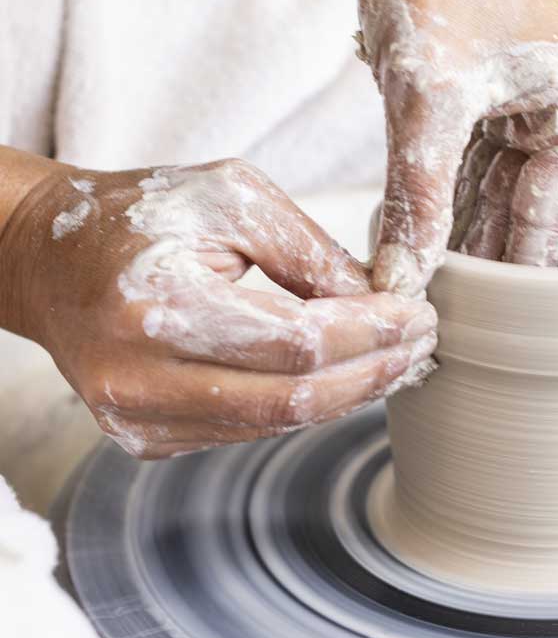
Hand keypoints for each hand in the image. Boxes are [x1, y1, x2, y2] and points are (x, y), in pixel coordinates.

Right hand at [0, 159, 436, 458]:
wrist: (56, 261)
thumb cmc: (141, 215)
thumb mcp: (231, 199)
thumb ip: (307, 251)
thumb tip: (377, 300)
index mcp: (156, 307)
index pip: (295, 343)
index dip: (369, 334)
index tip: (419, 314)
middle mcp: (139, 380)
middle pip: (292, 401)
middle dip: (372, 372)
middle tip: (421, 343)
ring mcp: (139, 421)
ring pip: (276, 424)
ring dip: (347, 393)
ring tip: (396, 358)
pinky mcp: (147, 437)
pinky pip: (249, 429)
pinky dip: (306, 404)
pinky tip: (343, 377)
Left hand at [342, 0, 557, 292]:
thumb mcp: (426, 104)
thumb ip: (418, 199)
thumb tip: (402, 280)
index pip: (547, 215)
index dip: (509, 273)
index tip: (482, 325)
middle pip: (522, 204)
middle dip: (477, 253)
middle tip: (443, 311)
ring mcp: (531, 95)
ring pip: (493, 186)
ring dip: (455, 227)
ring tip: (424, 281)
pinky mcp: (493, 88)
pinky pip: (472, 158)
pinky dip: (443, 193)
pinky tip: (418, 232)